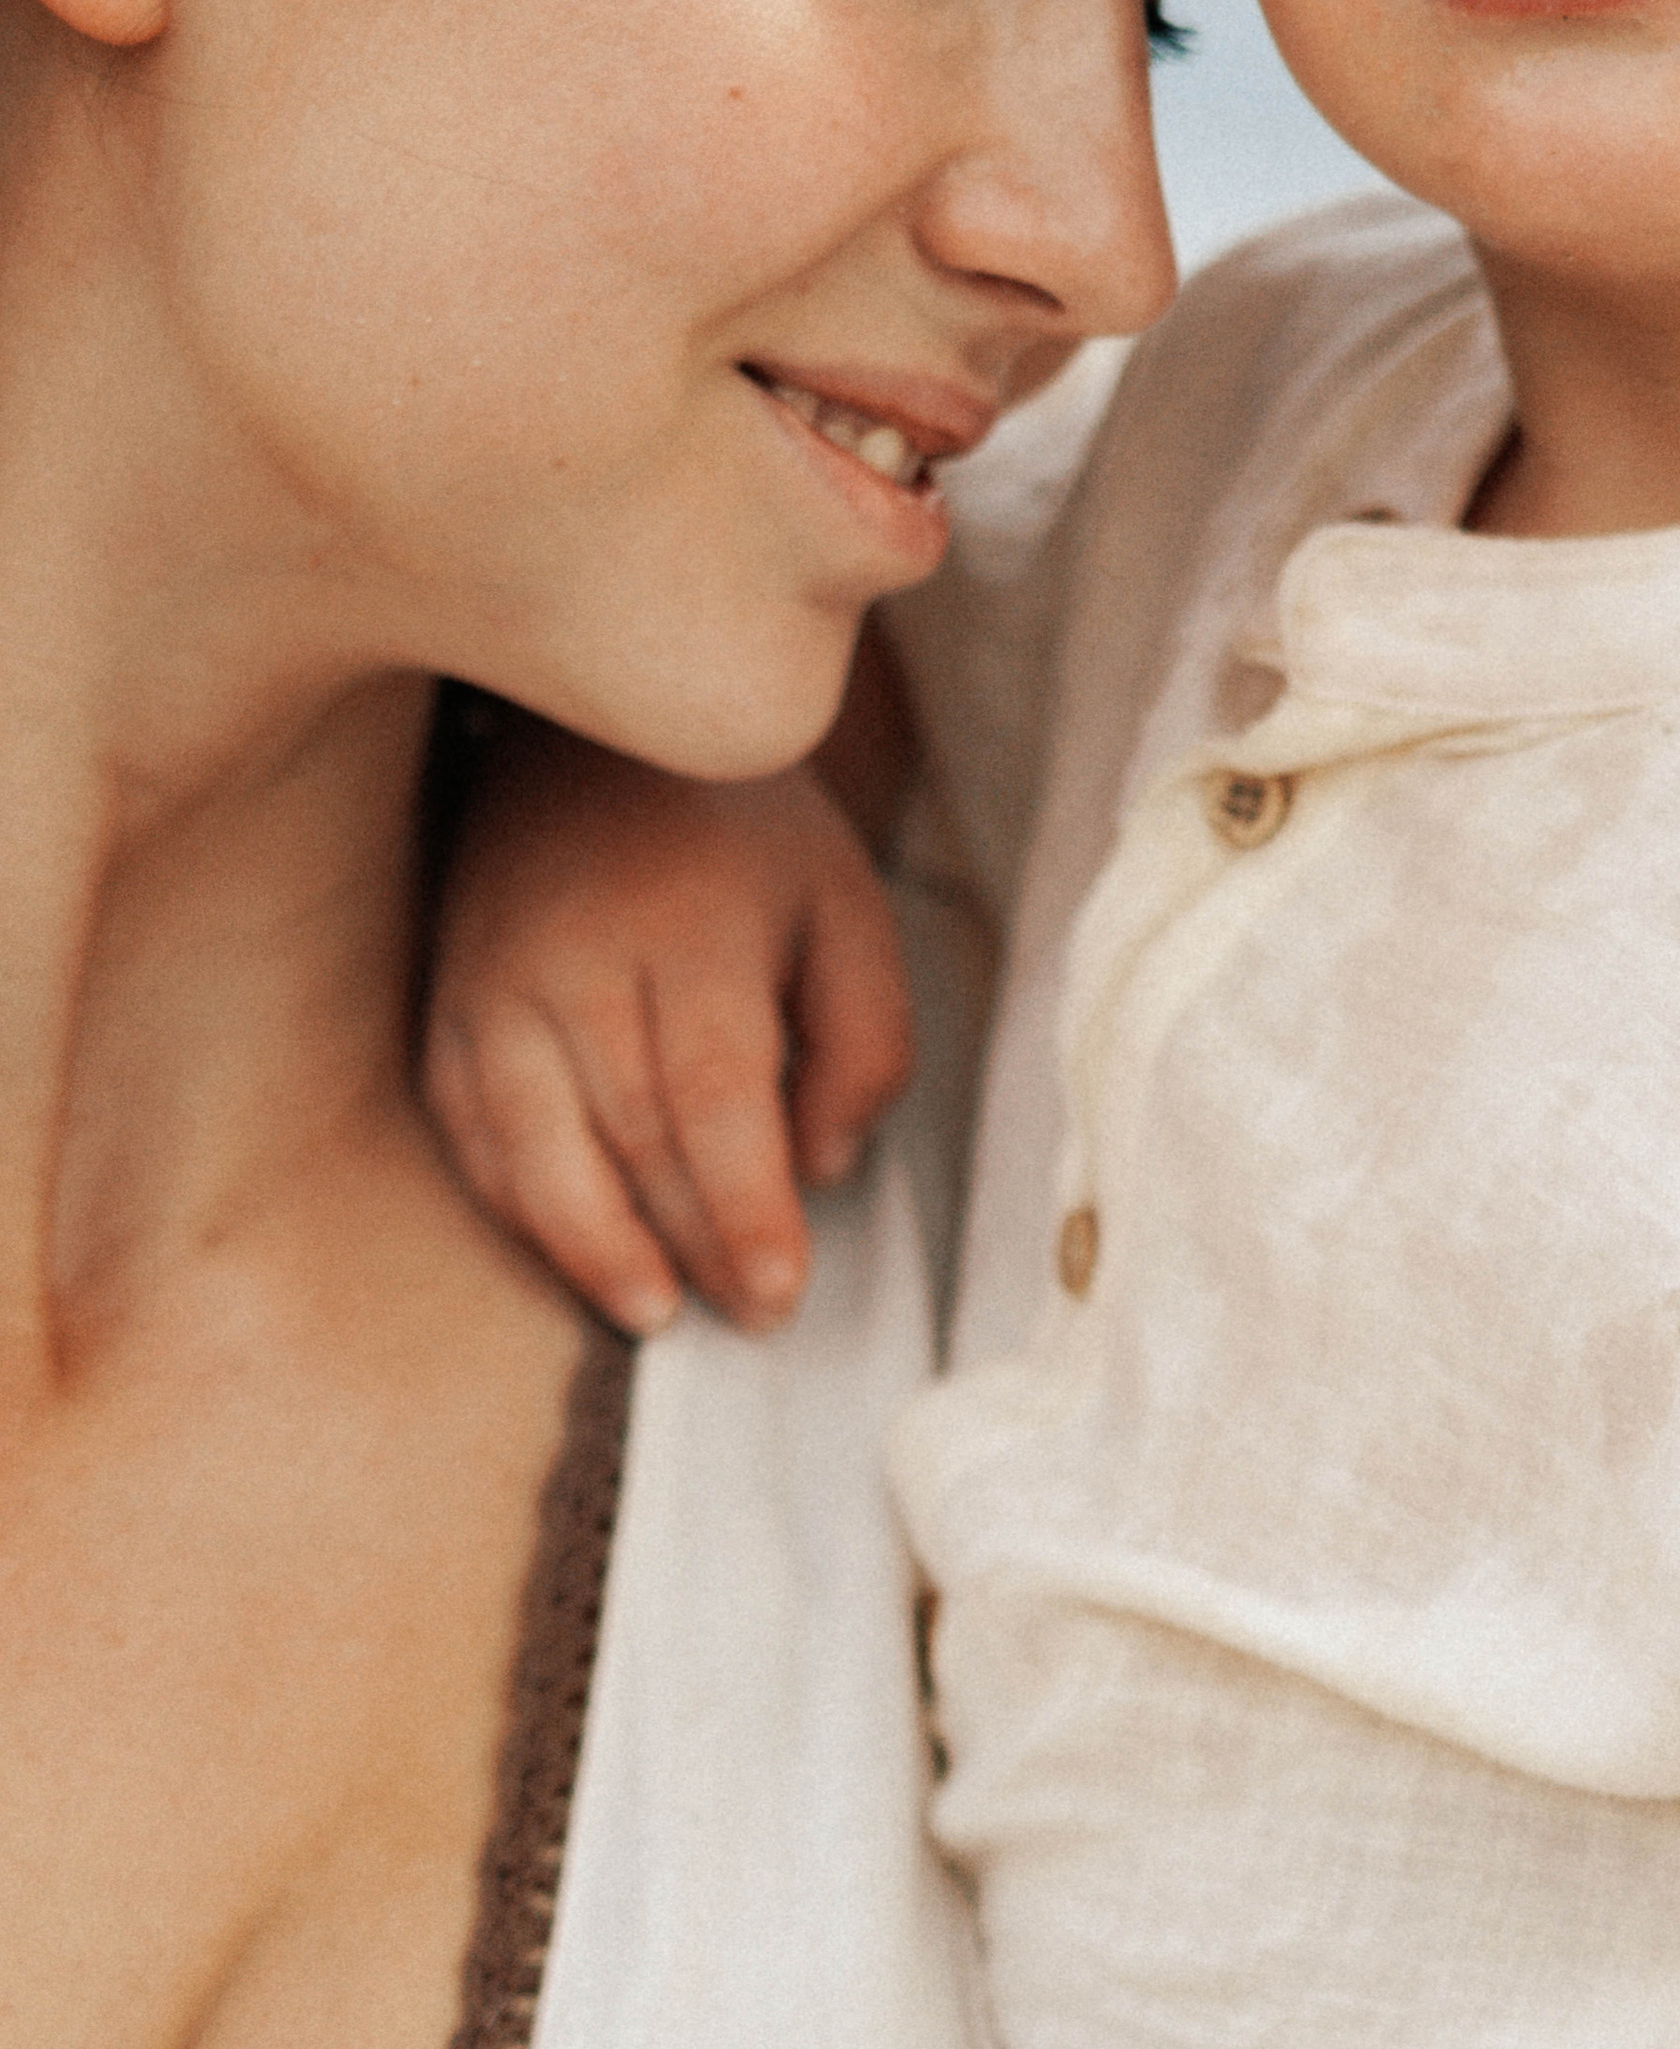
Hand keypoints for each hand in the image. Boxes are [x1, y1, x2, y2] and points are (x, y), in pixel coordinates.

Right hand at [423, 717, 909, 1335]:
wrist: (586, 736)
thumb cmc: (740, 833)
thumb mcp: (845, 905)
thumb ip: (865, 1041)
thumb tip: (821, 1170)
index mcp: (689, 922)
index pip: (714, 1097)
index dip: (745, 1209)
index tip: (779, 1291)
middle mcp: (573, 954)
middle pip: (627, 1136)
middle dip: (691, 1244)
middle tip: (749, 1312)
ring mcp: (490, 979)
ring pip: (531, 1151)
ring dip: (592, 1250)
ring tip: (654, 1311)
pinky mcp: (444, 999)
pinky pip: (469, 1130)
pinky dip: (518, 1205)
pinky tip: (575, 1248)